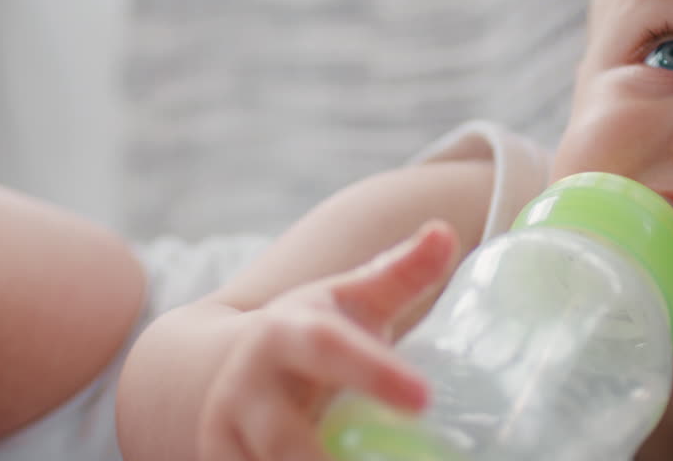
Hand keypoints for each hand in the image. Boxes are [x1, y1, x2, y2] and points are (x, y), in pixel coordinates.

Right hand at [198, 220, 458, 460]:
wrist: (229, 368)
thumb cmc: (310, 332)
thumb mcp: (348, 298)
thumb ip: (398, 272)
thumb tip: (446, 231)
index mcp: (284, 333)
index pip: (327, 349)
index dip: (372, 372)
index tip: (425, 399)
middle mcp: (247, 390)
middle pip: (283, 439)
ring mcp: (226, 439)